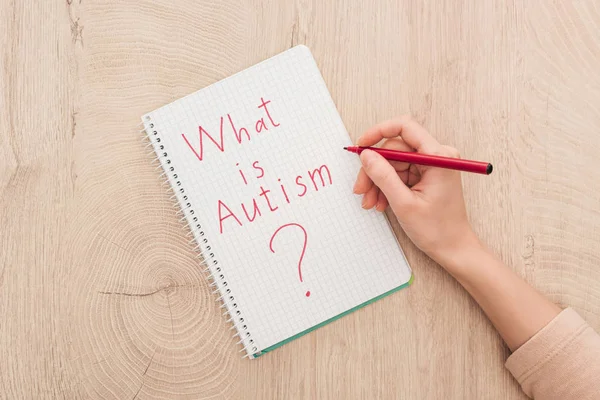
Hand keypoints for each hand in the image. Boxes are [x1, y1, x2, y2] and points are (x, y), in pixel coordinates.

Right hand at [353, 116, 480, 266]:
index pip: (405, 127)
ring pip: (393, 163)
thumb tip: (366, 155)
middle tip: (361, 189)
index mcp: (438, 157)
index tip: (361, 146)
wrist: (453, 248)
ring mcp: (431, 165)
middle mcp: (437, 156)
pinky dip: (386, 187)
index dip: (379, 132)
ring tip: (371, 202)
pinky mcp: (426, 175)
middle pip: (394, 149)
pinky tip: (381, 203)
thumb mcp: (404, 203)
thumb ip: (383, 176)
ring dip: (378, 182)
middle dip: (374, 169)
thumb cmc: (437, 229)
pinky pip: (399, 173)